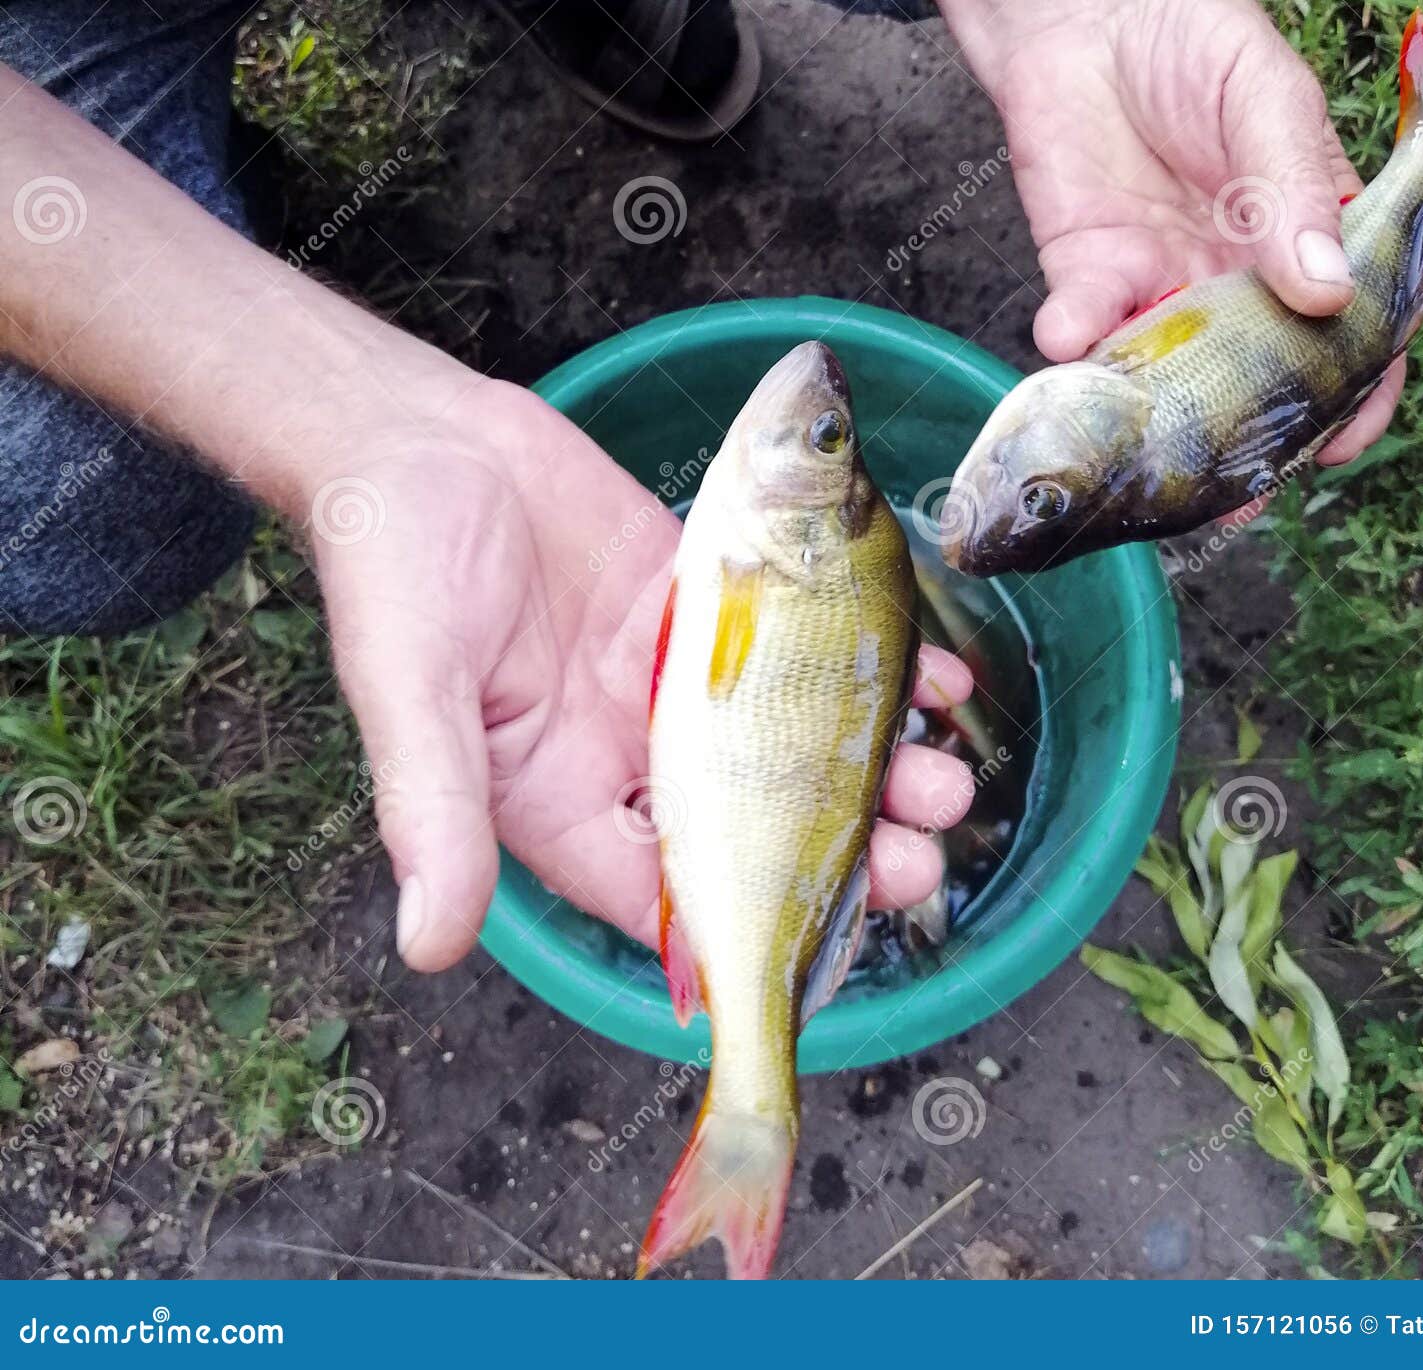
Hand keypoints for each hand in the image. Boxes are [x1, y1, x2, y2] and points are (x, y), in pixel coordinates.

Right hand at [313, 381, 976, 969]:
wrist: (417, 441)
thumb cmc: (390, 572)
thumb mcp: (410, 696)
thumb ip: (433, 813)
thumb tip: (431, 946)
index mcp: (558, 803)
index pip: (662, 900)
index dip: (744, 937)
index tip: (824, 945)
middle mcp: (630, 754)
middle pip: (753, 832)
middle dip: (840, 859)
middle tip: (916, 860)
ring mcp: (680, 678)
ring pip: (793, 746)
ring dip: (872, 770)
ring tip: (942, 777)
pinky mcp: (710, 605)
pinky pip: (800, 646)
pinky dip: (867, 664)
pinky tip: (932, 679)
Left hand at [942, 0, 1403, 469]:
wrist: (1088, 18)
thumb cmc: (1196, 44)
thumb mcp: (1265, 99)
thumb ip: (1292, 189)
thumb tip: (1327, 292)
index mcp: (1305, 241)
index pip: (1350, 334)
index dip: (1352, 395)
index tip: (1340, 440)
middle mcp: (1237, 284)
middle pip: (1257, 384)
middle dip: (1252, 446)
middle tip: (1243, 493)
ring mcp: (1163, 288)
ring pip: (1169, 382)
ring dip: (1159, 426)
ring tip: (1152, 461)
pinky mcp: (1089, 280)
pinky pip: (1084, 330)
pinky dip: (1073, 341)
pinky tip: (1068, 336)